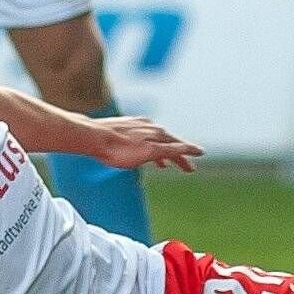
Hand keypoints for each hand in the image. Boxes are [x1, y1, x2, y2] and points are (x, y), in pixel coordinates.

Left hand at [87, 116, 202, 171]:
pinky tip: (141, 153)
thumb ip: (171, 151)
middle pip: (169, 143)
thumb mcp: (149, 153)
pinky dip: (148, 148)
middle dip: (179, 156)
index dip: (190, 151)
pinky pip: (143, 138)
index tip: (201, 154)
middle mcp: (150, 126)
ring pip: (155, 140)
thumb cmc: (119, 149)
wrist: (92, 137)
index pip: (180, 144)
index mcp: (158, 133)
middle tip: (188, 168)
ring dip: (163, 153)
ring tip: (164, 165)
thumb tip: (192, 148)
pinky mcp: (123, 127)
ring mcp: (136, 125)